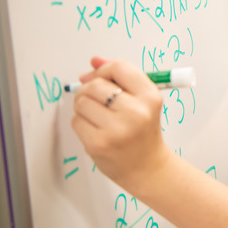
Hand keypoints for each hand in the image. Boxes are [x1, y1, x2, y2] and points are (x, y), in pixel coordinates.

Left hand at [70, 57, 168, 192]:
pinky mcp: (98, 143)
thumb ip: (121, 77)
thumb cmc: (143, 131)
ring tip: (97, 115)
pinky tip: (95, 129)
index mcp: (150, 96)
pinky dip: (81, 122)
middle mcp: (136, 111)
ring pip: (82, 102)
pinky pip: (76, 121)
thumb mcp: (143, 101)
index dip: (103, 70)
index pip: (119, 68)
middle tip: (96, 100)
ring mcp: (117, 129)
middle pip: (95, 84)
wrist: (147, 167)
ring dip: (84, 106)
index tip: (99, 77)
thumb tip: (95, 60)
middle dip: (89, 89)